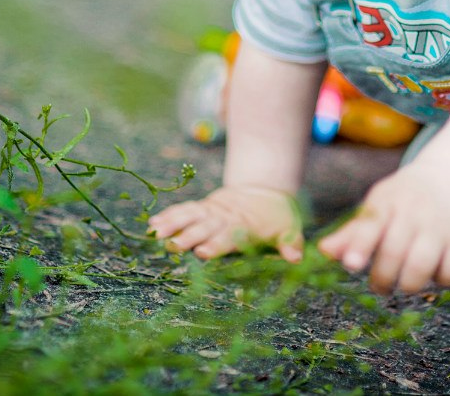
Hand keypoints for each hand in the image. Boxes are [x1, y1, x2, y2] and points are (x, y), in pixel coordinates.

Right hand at [148, 185, 303, 261]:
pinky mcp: (203, 207)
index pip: (228, 237)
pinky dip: (169, 215)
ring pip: (190, 216)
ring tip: (155, 233)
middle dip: (188, 236)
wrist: (265, 191)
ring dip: (173, 224)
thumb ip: (291, 244)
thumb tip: (297, 259)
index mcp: (243, 228)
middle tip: (172, 246)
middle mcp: (224, 219)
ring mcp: (211, 211)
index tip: (203, 252)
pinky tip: (152, 224)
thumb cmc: (277, 218)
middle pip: (204, 228)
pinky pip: (184, 209)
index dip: (217, 244)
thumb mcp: (289, 230)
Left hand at [317, 163, 449, 293]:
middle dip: (382, 279)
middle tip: (379, 285)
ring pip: (421, 266)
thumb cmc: (402, 201)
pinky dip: (439, 280)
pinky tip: (432, 272)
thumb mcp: (376, 208)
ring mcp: (441, 225)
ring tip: (404, 282)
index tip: (352, 265)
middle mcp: (415, 211)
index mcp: (387, 202)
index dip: (360, 245)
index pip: (371, 224)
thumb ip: (352, 233)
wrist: (449, 181)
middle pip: (394, 253)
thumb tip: (323, 252)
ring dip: (408, 284)